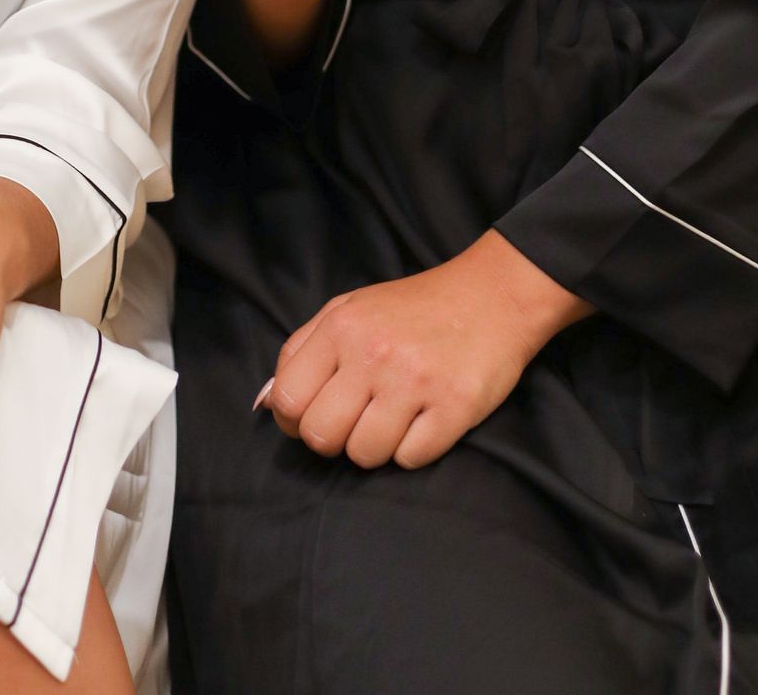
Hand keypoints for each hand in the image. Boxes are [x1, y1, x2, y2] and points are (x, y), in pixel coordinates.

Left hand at [262, 231, 590, 468]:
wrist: (490, 297)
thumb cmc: (412, 308)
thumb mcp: (348, 309)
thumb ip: (303, 351)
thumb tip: (267, 404)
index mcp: (340, 327)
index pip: (288, 398)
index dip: (293, 419)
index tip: (312, 415)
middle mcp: (372, 354)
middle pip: (321, 435)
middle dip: (332, 439)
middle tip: (353, 422)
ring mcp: (414, 383)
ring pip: (364, 454)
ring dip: (374, 446)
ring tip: (392, 417)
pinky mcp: (454, 409)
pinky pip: (410, 459)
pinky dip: (413, 449)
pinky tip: (423, 420)